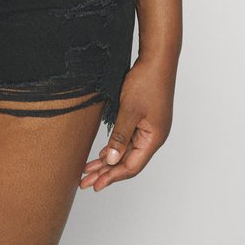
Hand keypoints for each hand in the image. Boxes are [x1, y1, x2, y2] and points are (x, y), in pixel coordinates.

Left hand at [80, 54, 176, 190]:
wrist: (157, 59)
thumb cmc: (146, 82)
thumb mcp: (129, 110)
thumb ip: (120, 137)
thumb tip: (110, 160)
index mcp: (154, 138)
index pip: (131, 166)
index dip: (112, 176)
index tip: (95, 185)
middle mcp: (153, 137)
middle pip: (128, 162)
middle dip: (106, 173)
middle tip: (87, 183)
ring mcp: (150, 128)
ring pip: (127, 151)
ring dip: (108, 160)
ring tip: (89, 170)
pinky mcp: (144, 119)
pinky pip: (128, 140)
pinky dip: (114, 147)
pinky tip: (103, 153)